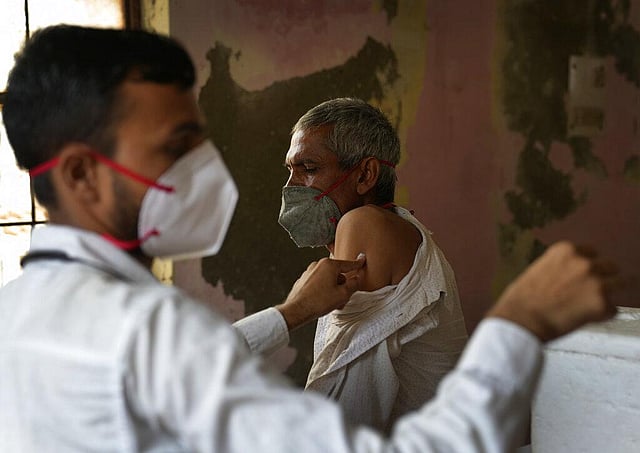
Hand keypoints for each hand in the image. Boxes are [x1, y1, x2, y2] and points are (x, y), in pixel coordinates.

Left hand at [276, 254, 365, 329]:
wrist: (296, 310)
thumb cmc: (317, 302)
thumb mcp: (343, 294)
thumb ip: (354, 284)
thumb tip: (357, 279)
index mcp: (329, 265)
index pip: (348, 264)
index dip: (358, 264)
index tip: (362, 260)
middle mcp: (318, 265)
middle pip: (338, 273)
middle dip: (342, 286)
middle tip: (343, 298)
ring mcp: (309, 272)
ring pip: (328, 279)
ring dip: (333, 290)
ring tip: (332, 303)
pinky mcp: (304, 280)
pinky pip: (319, 283)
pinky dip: (323, 290)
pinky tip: (322, 302)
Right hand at [488, 241, 618, 341]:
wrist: (520, 319)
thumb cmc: (522, 299)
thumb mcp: (538, 269)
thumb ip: (560, 268)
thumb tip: (571, 275)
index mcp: (566, 251)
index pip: (591, 252)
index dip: (588, 265)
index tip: (584, 275)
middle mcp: (584, 262)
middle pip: (610, 266)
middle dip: (603, 277)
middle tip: (590, 292)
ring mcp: (596, 282)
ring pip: (621, 284)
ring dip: (608, 295)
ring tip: (590, 306)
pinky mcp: (602, 304)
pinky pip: (613, 310)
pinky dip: (602, 315)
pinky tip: (584, 318)